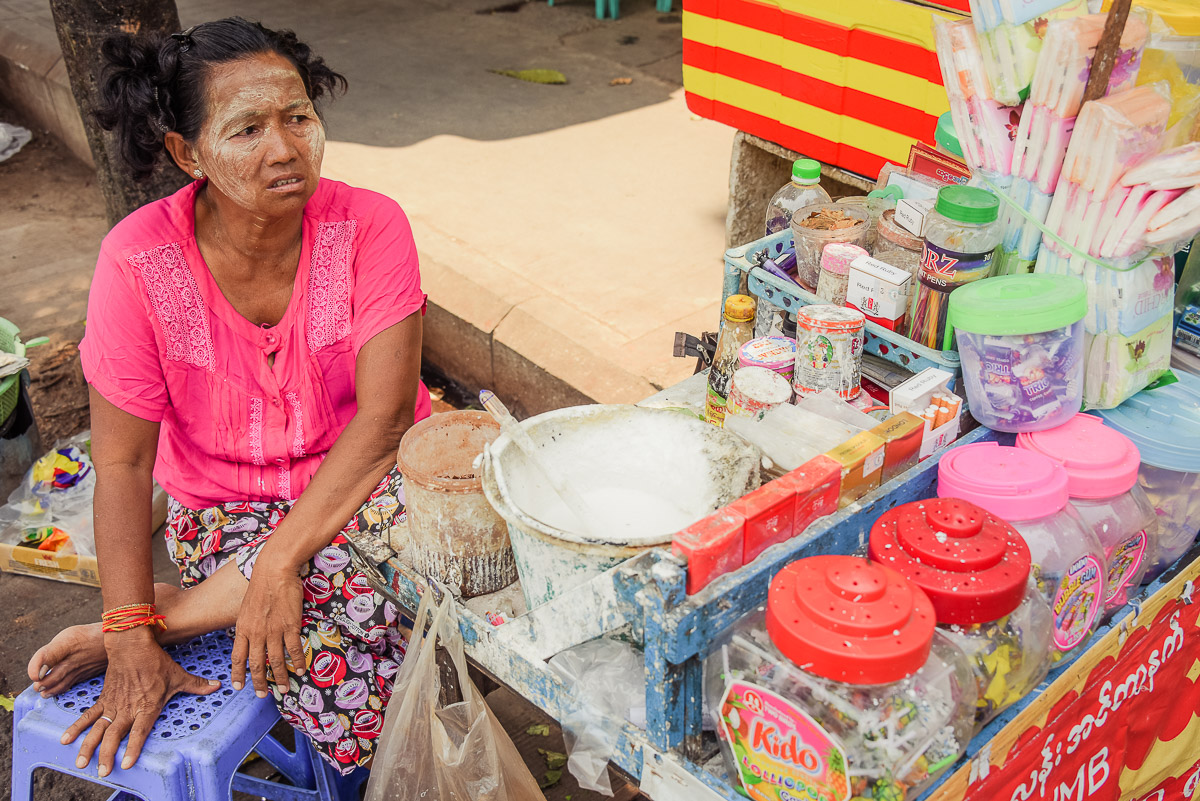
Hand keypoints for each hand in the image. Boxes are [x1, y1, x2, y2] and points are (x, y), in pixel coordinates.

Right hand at [62, 629, 219, 775]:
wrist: (131, 644)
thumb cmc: (156, 661)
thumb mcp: (178, 675)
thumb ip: (196, 685)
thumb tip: (217, 687)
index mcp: (146, 706)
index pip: (139, 731)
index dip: (133, 748)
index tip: (127, 763)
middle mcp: (127, 708)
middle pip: (114, 735)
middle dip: (107, 755)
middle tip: (102, 771)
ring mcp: (113, 704)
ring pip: (98, 729)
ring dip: (88, 746)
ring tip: (81, 763)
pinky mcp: (104, 699)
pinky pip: (88, 716)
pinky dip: (77, 727)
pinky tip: (66, 740)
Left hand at [231, 556, 305, 695]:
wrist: (274, 571)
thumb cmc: (261, 584)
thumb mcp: (247, 607)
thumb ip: (248, 624)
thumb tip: (251, 635)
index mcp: (242, 628)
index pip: (237, 657)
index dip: (238, 674)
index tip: (239, 686)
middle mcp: (256, 633)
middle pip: (256, 664)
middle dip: (259, 683)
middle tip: (262, 695)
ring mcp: (273, 631)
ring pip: (275, 661)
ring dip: (280, 677)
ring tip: (285, 688)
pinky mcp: (290, 626)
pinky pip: (294, 649)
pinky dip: (297, 662)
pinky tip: (300, 670)